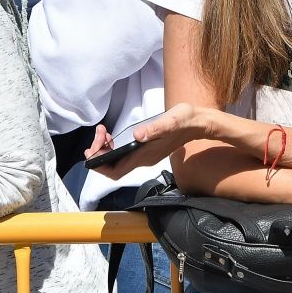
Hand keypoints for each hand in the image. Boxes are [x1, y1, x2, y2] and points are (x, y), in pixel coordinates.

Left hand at [83, 103, 214, 179]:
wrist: (199, 123)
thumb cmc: (185, 120)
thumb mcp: (171, 121)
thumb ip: (155, 128)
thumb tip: (137, 135)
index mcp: (146, 156)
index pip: (115, 172)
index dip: (99, 165)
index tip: (93, 149)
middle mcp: (143, 160)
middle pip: (112, 168)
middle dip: (99, 154)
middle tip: (99, 134)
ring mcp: (145, 156)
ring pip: (116, 162)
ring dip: (104, 150)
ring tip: (104, 133)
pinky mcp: (146, 150)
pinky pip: (123, 155)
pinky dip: (113, 147)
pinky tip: (113, 136)